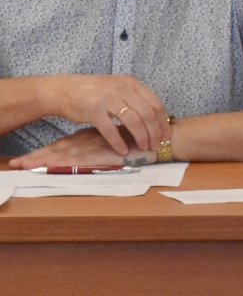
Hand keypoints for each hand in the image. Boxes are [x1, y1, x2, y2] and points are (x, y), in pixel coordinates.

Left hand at [8, 127, 155, 169]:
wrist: (165, 139)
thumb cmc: (146, 141)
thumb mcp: (123, 141)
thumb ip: (108, 142)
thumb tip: (95, 149)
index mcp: (94, 136)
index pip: (64, 144)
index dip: (45, 151)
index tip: (27, 159)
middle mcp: (91, 140)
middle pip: (58, 147)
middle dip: (37, 156)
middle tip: (15, 163)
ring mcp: (96, 147)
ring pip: (63, 153)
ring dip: (42, 160)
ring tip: (23, 166)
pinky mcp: (102, 154)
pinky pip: (78, 160)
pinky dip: (62, 164)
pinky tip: (48, 167)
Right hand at [44, 74, 169, 155]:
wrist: (62, 90)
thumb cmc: (91, 92)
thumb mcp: (116, 87)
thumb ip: (132, 97)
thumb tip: (152, 116)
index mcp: (130, 83)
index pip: (155, 103)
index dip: (162, 121)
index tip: (166, 134)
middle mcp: (122, 89)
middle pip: (147, 113)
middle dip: (155, 132)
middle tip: (157, 145)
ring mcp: (108, 99)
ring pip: (134, 121)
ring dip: (141, 137)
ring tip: (144, 148)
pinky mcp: (93, 111)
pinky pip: (111, 130)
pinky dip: (119, 142)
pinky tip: (123, 151)